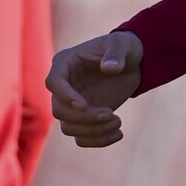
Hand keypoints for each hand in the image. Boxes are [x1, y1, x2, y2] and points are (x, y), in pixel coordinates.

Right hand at [46, 30, 143, 145]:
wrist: (132, 65)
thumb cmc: (123, 49)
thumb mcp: (123, 44)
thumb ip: (116, 52)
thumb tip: (109, 68)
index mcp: (65, 63)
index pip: (53, 82)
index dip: (65, 95)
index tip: (84, 105)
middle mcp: (64, 86)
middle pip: (59, 110)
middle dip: (85, 118)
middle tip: (111, 114)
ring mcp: (72, 105)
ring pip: (69, 128)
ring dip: (93, 131)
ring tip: (118, 122)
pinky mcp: (84, 119)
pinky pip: (81, 138)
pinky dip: (99, 141)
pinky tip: (118, 134)